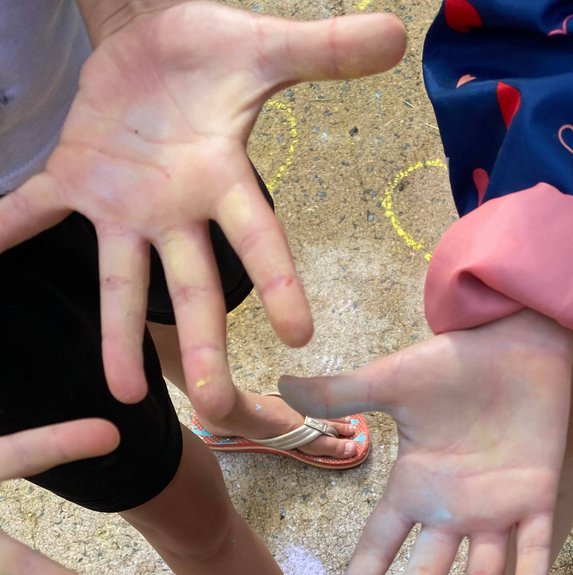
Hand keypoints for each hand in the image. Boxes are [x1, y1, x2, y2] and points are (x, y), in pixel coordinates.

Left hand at [0, 2, 404, 411]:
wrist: (153, 34)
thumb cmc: (213, 51)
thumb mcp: (264, 48)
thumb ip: (323, 50)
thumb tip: (398, 35)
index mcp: (222, 180)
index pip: (257, 238)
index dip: (277, 283)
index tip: (298, 335)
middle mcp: (177, 210)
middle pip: (194, 288)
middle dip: (204, 345)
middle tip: (213, 405)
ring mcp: (125, 204)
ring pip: (122, 280)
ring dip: (118, 336)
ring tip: (122, 392)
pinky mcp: (75, 178)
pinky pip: (32, 210)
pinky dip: (6, 231)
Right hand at [280, 310, 572, 574]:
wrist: (517, 337)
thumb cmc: (454, 360)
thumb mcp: (392, 381)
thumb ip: (343, 394)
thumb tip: (280, 384)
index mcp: (416, 486)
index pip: (381, 545)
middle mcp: (454, 508)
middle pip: (428, 573)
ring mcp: (498, 508)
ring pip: (482, 573)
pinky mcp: (539, 497)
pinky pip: (534, 548)